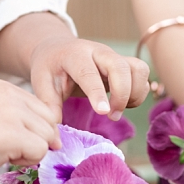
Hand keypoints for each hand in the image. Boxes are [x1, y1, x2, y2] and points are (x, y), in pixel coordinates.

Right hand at [0, 79, 61, 175]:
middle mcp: (10, 94)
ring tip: (2, 151)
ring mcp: (13, 113)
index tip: (5, 136)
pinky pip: (41, 151)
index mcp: (2, 87)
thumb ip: (16, 117)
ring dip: (31, 150)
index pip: (39, 108)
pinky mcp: (15, 134)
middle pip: (49, 121)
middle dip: (35, 138)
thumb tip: (56, 141)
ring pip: (48, 137)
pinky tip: (3, 157)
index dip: (30, 128)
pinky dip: (27, 160)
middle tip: (6, 147)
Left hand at [28, 36, 150, 122]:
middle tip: (111, 115)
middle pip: (120, 67)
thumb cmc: (50, 69)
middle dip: (121, 94)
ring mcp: (114, 55)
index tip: (103, 112)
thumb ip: (49, 105)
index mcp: (74, 54)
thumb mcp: (42, 83)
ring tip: (117, 110)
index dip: (97, 93)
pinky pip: (142, 74)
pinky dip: (139, 92)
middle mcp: (98, 51)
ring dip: (134, 93)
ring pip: (138, 69)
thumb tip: (56, 133)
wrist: (58, 49)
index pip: (88, 73)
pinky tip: (122, 104)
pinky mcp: (124, 63)